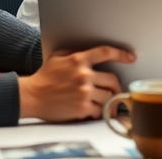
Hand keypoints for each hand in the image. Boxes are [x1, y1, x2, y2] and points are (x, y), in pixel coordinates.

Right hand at [19, 45, 134, 120]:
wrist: (31, 96)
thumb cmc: (44, 77)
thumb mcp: (58, 57)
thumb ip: (75, 52)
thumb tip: (90, 51)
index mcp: (78, 60)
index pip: (106, 52)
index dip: (121, 54)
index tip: (131, 57)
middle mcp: (83, 75)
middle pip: (112, 79)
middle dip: (116, 85)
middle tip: (115, 89)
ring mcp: (83, 92)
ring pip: (108, 96)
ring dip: (107, 99)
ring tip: (103, 100)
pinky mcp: (81, 107)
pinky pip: (99, 109)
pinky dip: (99, 111)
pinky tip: (94, 110)